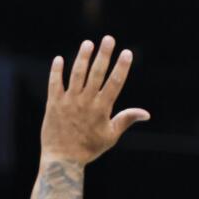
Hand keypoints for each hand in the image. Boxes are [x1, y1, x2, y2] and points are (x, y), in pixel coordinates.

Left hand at [40, 36, 149, 164]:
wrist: (62, 159)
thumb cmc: (89, 148)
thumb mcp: (111, 136)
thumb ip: (126, 119)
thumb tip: (146, 113)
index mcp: (102, 109)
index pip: (114, 83)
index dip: (122, 67)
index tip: (127, 53)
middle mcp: (86, 101)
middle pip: (96, 73)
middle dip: (104, 55)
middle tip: (109, 39)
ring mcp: (68, 101)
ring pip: (76, 74)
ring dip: (82, 57)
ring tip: (88, 43)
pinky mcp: (53, 103)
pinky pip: (54, 84)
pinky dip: (56, 71)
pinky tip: (59, 59)